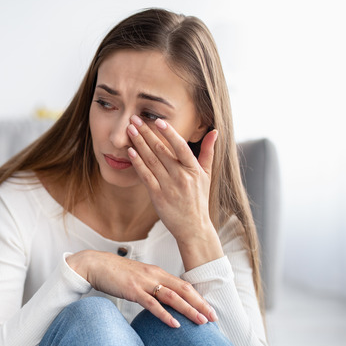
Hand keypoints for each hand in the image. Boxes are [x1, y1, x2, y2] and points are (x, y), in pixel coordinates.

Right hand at [67, 250, 216, 326]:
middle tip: (214, 318)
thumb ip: (151, 285)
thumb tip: (163, 298)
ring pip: (172, 297)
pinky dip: (165, 315)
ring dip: (189, 310)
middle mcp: (154, 275)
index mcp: (157, 272)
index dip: (199, 298)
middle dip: (200, 305)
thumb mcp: (138, 277)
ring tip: (201, 322)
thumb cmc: (115, 273)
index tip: (209, 310)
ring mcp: (144, 282)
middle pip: (183, 290)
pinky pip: (152, 304)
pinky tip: (175, 324)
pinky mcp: (133, 290)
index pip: (184, 285)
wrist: (95, 264)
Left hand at [126, 116, 220, 252]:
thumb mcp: (207, 175)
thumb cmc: (199, 199)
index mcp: (194, 170)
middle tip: (135, 119)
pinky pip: (145, 176)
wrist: (193, 227)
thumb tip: (214, 131)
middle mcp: (181, 176)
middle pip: (161, 150)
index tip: (158, 120)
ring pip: (151, 160)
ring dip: (139, 143)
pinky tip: (130, 151)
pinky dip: (137, 163)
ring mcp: (168, 186)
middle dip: (146, 133)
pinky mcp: (157, 196)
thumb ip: (208, 152)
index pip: (180, 146)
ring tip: (130, 130)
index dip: (169, 133)